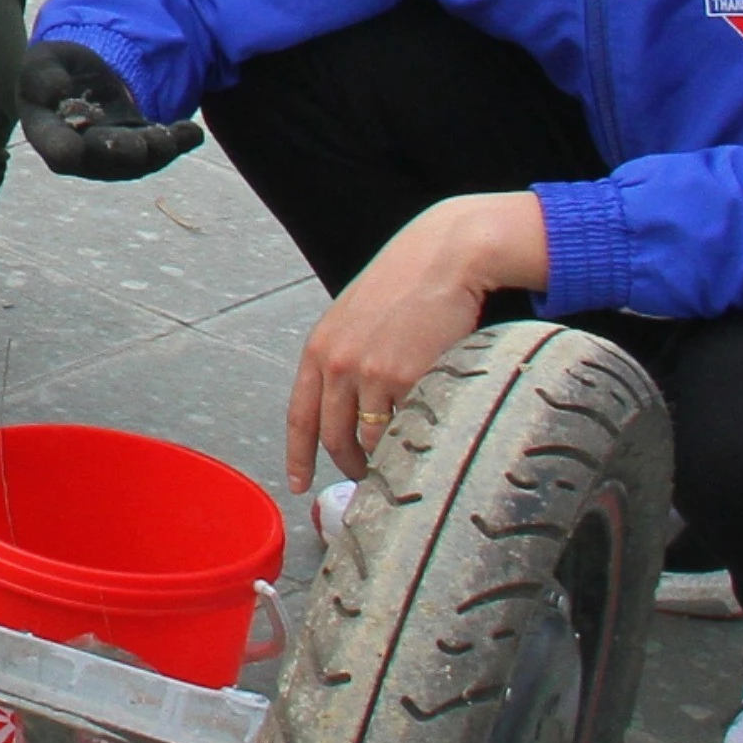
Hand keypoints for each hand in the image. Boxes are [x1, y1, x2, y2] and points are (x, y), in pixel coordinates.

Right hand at [16, 40, 205, 180]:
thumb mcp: (42, 62)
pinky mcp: (138, 146)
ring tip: (179, 134)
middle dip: (124, 152)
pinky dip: (178, 142)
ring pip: (136, 161)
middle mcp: (80, 152)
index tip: (71, 150)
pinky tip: (192, 132)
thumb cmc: (52, 71)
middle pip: (102, 159)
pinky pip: (159, 150)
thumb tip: (57, 90)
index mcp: (46, 132)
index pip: (52, 145)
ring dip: (157, 149)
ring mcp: (111, 154)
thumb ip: (43, 75)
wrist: (80, 78)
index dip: (60, 148)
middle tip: (143, 144)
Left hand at [284, 192, 548, 491]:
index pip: (299, 416)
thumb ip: (343, 357)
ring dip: (382, 457)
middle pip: (333, 437)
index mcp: (319, 348)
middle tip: (363, 478)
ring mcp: (372, 374)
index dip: (298, 456)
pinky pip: (406, 426)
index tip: (299, 483)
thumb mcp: (354, 317)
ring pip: (371, 439)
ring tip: (397, 458)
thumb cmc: (404, 285)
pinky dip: (412, 438)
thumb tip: (346, 405)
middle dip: (347, 466)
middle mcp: (338, 364)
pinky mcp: (408, 379)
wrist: (444, 258)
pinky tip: (423, 435)